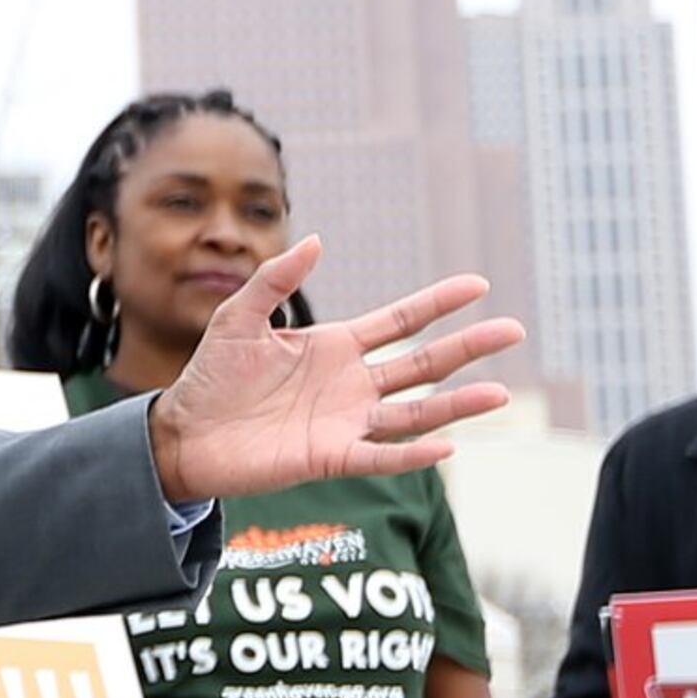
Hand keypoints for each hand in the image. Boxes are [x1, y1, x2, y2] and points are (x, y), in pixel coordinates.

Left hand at [146, 240, 524, 501]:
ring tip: (501, 395)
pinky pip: (380, 456)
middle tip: (513, 330)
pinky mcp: (330, 457)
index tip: (478, 285)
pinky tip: (445, 444)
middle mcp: (351, 385)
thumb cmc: (211, 376)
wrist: (183, 433)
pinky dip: (412, 454)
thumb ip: (274, 281)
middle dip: (467, 347)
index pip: (400, 322)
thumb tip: (315, 240)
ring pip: (415, 413)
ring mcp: (346, 422)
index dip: (437, 304)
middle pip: (423, 364)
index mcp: (336, 347)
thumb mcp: (238, 318)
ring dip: (457, 405)